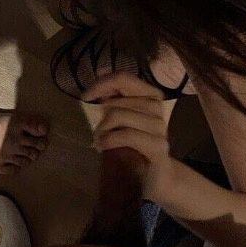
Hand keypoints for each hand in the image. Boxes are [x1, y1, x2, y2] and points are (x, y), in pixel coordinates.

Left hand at [83, 72, 173, 200]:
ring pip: (120, 115)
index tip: (85, 97)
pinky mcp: (158, 146)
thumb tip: (101, 69)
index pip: (124, 78)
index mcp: (150, 94)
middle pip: (118, 101)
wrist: (155, 177)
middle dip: (100, 115)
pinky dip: (109, 139)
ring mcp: (160, 126)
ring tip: (100, 140)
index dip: (102, 84)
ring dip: (103, 129)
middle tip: (96, 131)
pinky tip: (102, 147)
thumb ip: (112, 95)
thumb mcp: (120, 117)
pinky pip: (127, 134)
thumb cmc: (134, 145)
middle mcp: (158, 106)